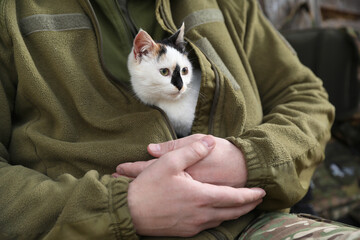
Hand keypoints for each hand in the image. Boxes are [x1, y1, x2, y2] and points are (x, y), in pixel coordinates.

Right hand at [126, 135, 264, 236]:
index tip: (262, 192)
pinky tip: (217, 214)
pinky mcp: (185, 231)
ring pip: (221, 220)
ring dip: (234, 213)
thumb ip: (193, 151)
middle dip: (248, 206)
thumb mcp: (170, 162)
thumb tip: (210, 142)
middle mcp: (202, 214)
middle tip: (258, 201)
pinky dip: (219, 218)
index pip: (235, 197)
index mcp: (202, 196)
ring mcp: (193, 225)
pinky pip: (209, 225)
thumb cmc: (149, 187)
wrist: (130, 212)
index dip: (250, 195)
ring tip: (242, 206)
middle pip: (232, 212)